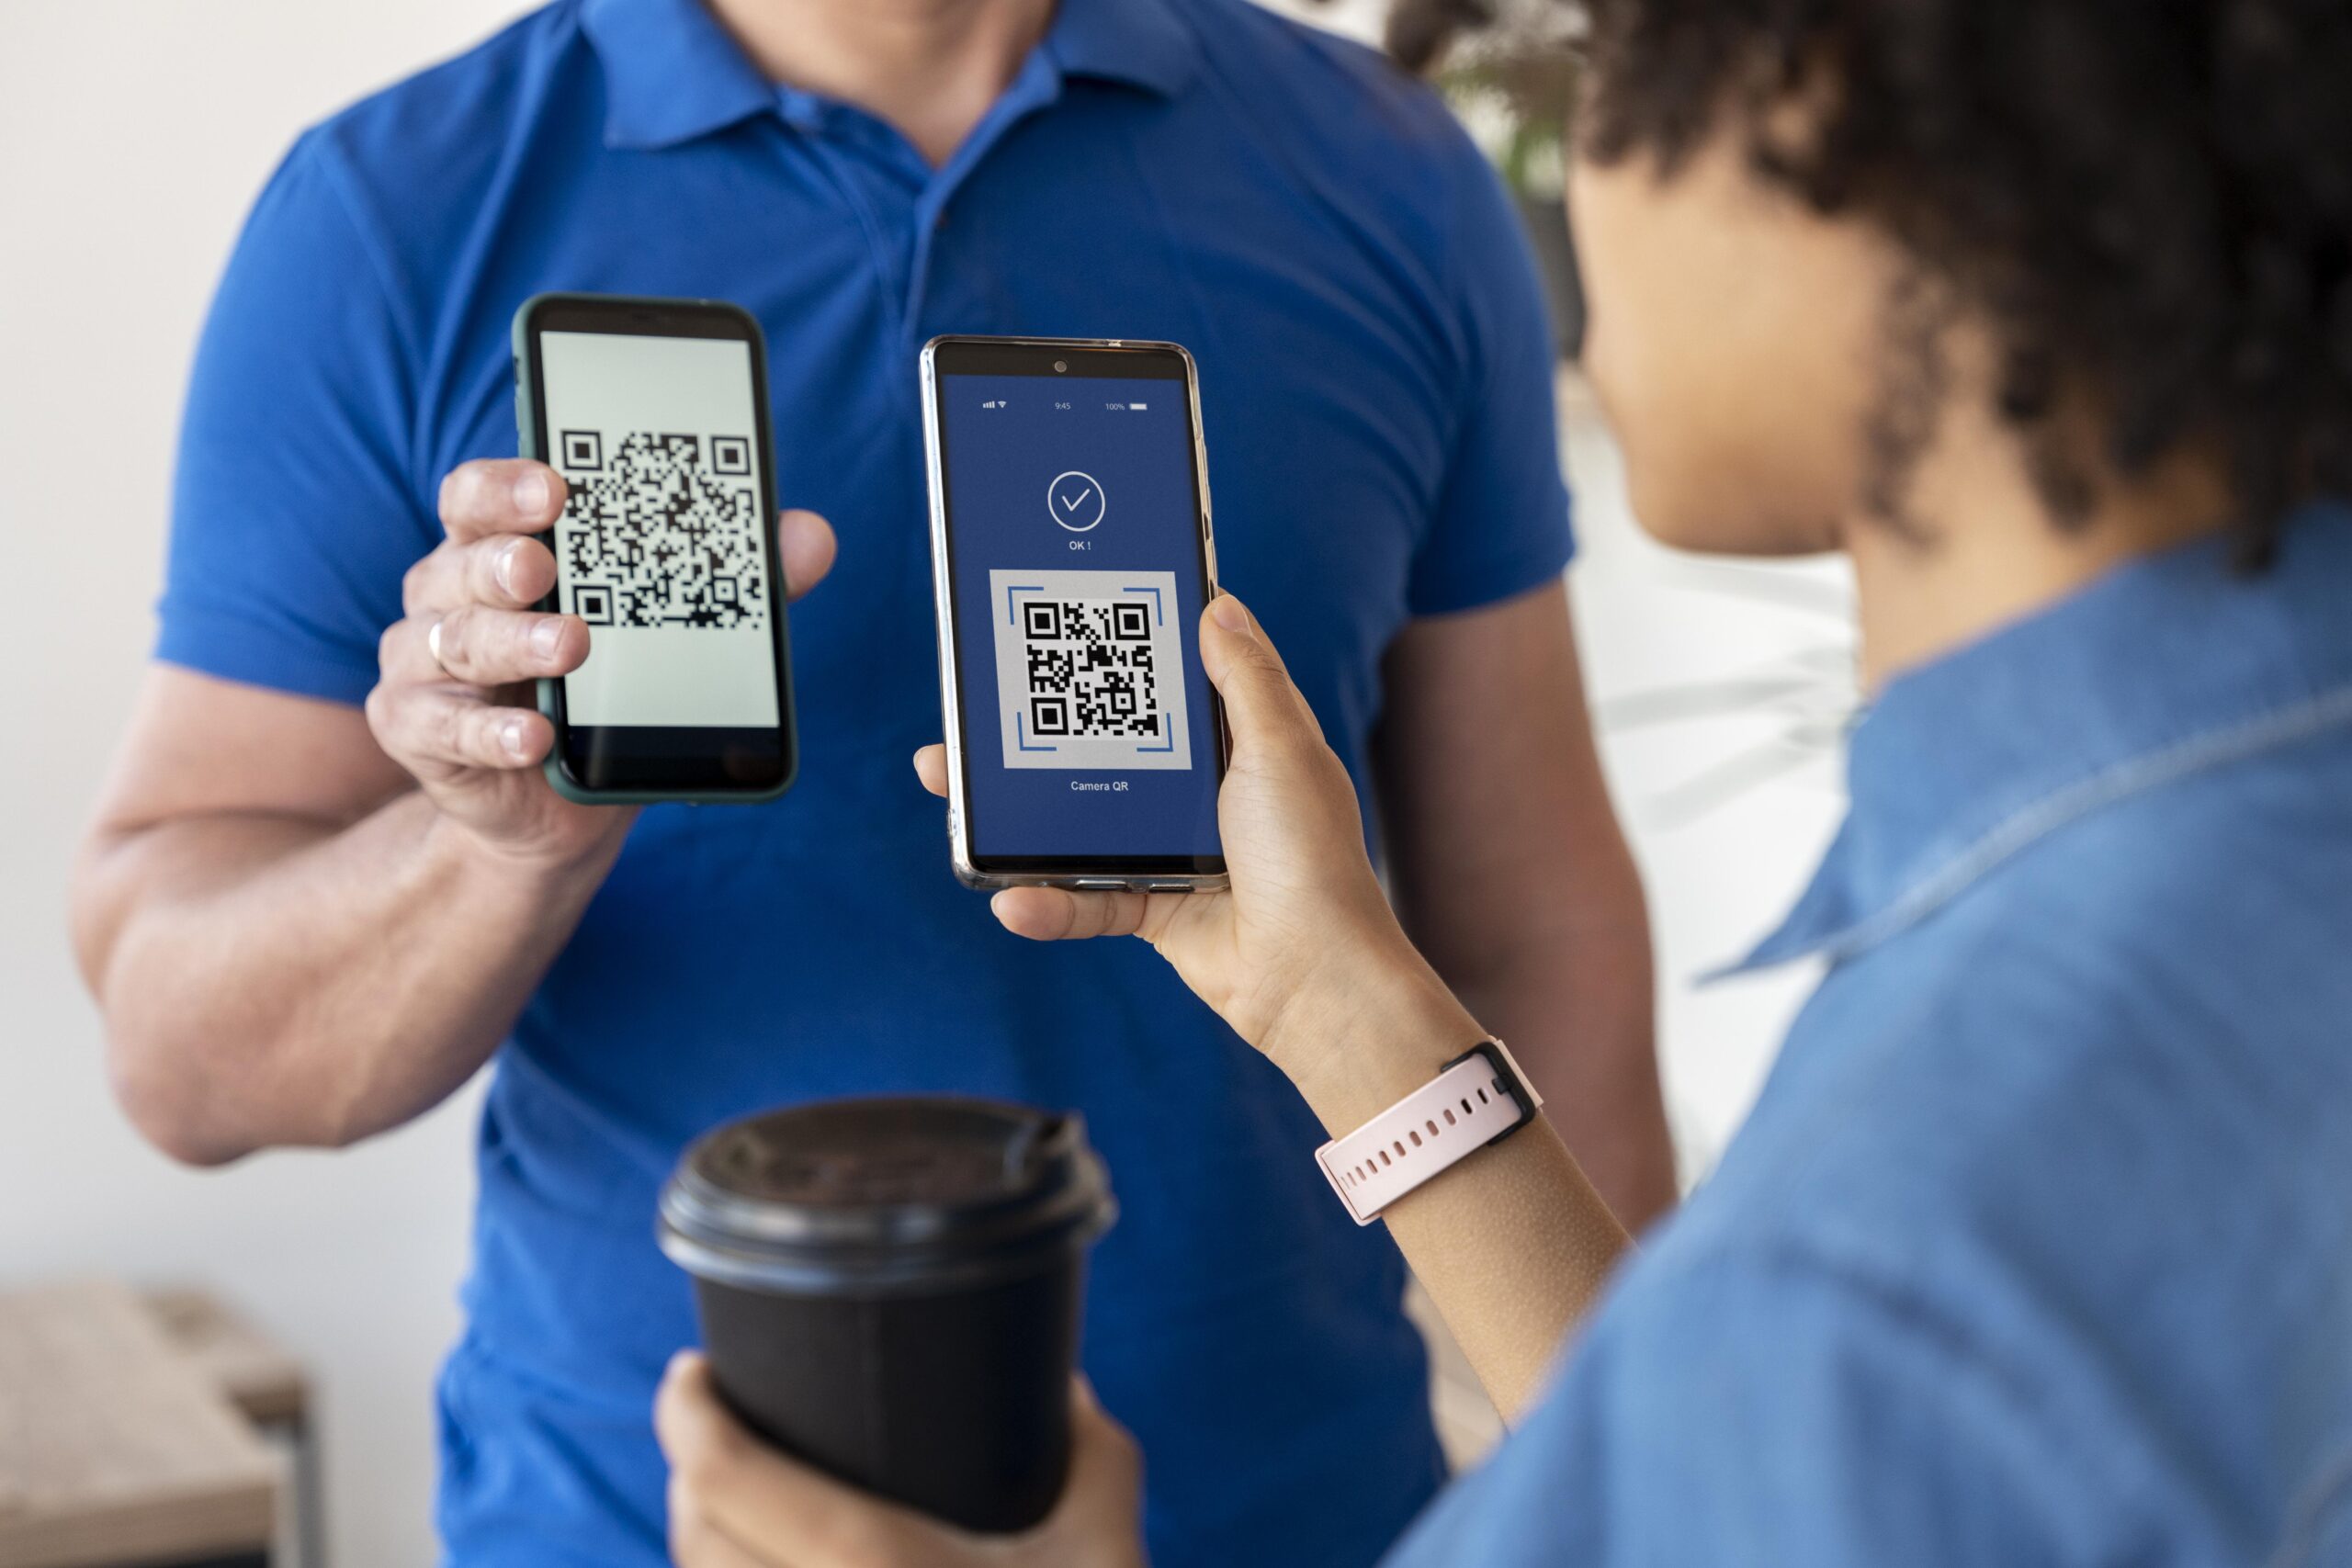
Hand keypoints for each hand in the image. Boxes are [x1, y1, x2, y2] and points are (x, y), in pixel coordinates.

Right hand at [367, 458, 835, 867]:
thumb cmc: (607, 685)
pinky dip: (491, 732)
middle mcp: (448, 593)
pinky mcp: (417, 730)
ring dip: (511, 643)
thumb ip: (734, 582)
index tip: (558, 483)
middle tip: (547, 564)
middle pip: (461, 560)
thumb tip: (812, 537)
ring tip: (569, 646)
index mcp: (497, 545)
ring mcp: (425, 662)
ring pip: (454, 639)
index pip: (481, 495)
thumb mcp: (670, 631)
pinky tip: (534, 736)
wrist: (559, 803)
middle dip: (504, 560)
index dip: (508, 484)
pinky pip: (443, 727)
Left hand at [656, 1353, 1148, 1567]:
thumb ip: (1089, 1453)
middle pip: (697, 1537)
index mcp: (871, 1563)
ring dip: (700, 1544)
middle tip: (714, 1427)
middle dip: (689, 1473)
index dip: (686, 1415)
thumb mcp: (1104, 1551)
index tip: (692, 1374)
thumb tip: (1065, 1381)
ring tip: (724, 1501)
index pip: (726, 1479)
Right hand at [914, 595, 1453, 1079]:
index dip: (1132, 644)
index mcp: (1244, 740)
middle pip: (1107, 743)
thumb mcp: (1280, 749)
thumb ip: (1245, 679)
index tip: (1071, 610)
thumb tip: (1218, 604)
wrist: (1313, 975)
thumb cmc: (1310, 858)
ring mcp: (1175, 847)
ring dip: (1016, 808)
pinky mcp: (1153, 906)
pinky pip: (1085, 898)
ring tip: (947, 784)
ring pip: (1080, 816)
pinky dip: (1047, 901)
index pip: (1180, 676)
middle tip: (977, 702)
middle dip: (1041, 725)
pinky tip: (1010, 898)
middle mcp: (1206, 789)